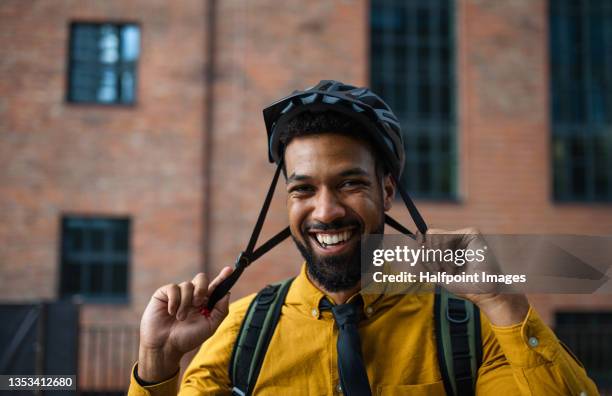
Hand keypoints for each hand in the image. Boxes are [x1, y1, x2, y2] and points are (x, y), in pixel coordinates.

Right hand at [137, 267, 232, 381]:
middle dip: (202, 289)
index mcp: (205, 303)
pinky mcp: (164, 294)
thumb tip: (227, 293)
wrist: (165, 346)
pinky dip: (174, 301)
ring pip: (187, 285)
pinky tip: (171, 312)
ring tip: (180, 318)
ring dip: (186, 303)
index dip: (222, 277)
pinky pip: (173, 288)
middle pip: (201, 278)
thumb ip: (221, 311)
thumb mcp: (209, 327)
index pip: (215, 287)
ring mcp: (178, 294)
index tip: (229, 270)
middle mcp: (192, 296)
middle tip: (198, 303)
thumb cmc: (187, 338)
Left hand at [418, 228, 528, 325]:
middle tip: (444, 270)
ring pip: (435, 236)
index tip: (421, 254)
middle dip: (432, 256)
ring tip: (453, 269)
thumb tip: (415, 241)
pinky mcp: (472, 232)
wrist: (484, 292)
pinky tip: (458, 263)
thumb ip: (425, 258)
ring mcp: (464, 234)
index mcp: (448, 247)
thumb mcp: (437, 273)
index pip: (428, 237)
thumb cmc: (464, 285)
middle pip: (429, 236)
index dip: (421, 244)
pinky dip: (447, 253)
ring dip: (440, 258)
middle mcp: (456, 238)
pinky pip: (447, 237)